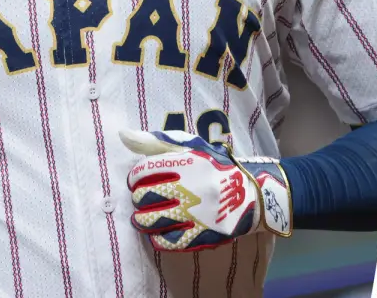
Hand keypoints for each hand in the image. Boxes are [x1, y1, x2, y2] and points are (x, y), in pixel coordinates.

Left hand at [120, 129, 291, 251]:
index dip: (135, 177)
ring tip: (143, 217)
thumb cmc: (216, 167)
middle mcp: (188, 188)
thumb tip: (123, 135)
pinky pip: (166, 241)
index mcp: (185, 164)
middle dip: (138, 199)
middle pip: (142, 198)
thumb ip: (156, 142)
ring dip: (141, 220)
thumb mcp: (191, 147)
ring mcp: (193, 214)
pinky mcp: (200, 235)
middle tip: (142, 199)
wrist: (252, 193)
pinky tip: (158, 232)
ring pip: (149, 221)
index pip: (141, 172)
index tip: (139, 180)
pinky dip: (157, 237)